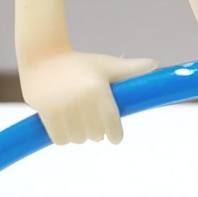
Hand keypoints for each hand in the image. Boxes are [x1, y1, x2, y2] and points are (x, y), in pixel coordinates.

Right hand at [19, 49, 157, 144]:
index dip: (115, 135)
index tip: (114, 136)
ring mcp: (63, 107)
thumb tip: (155, 64)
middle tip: (90, 118)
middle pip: (96, 135)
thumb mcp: (105, 64)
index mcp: (99, 89)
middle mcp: (82, 99)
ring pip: (78, 139)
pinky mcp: (46, 113)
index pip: (113, 126)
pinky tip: (64, 123)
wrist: (41, 56)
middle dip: (96, 130)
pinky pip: (61, 139)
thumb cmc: (79, 63)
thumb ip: (131, 68)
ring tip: (76, 119)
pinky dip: (63, 136)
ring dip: (79, 134)